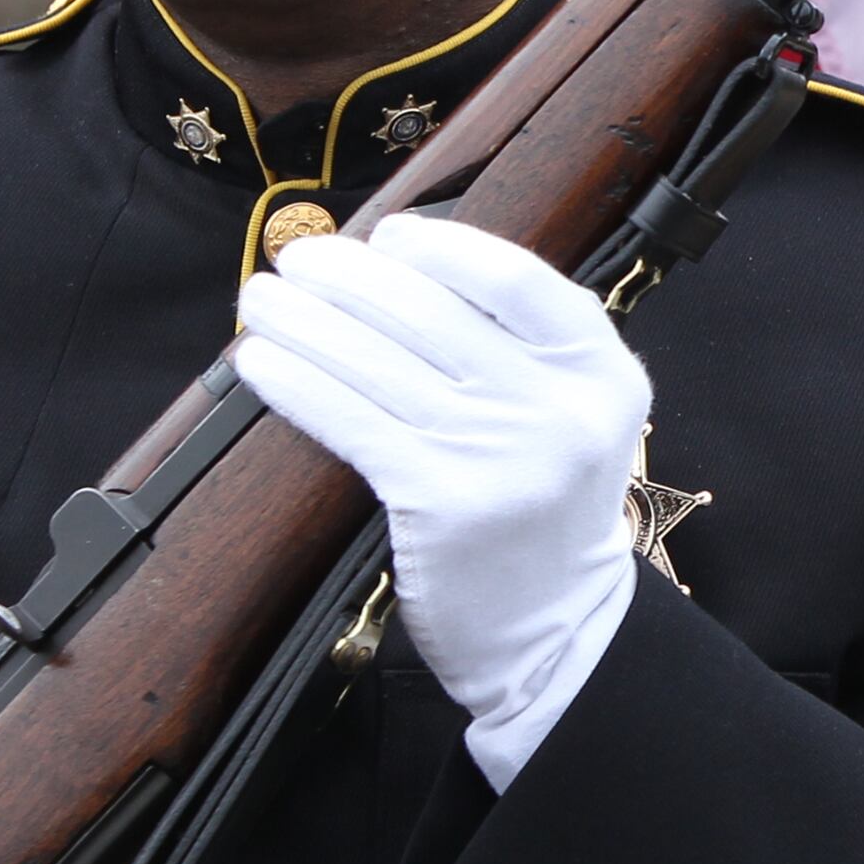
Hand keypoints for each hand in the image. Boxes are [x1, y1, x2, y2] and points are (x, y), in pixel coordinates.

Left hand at [234, 210, 647, 789]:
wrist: (554, 626)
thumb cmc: (544, 507)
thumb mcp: (574, 414)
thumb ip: (520, 347)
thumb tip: (398, 269)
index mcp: (601, 371)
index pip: (517, 278)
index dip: (442, 248)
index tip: (386, 237)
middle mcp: (559, 407)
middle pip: (433, 312)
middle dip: (349, 276)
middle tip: (298, 259)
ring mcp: (501, 454)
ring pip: (380, 361)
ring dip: (305, 321)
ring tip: (261, 301)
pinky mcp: (441, 501)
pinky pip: (352, 420)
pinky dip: (298, 384)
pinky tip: (263, 364)